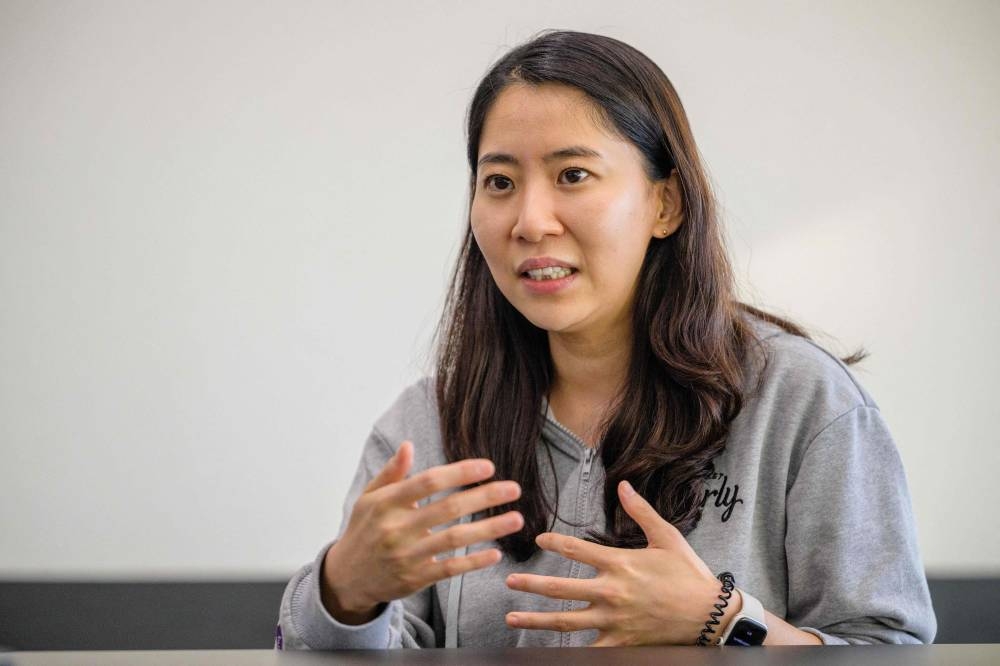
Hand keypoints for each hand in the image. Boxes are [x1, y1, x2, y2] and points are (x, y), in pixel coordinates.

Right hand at [321, 440, 523, 623]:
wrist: (346, 578)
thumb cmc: (364, 530)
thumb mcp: (369, 498)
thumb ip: (391, 473)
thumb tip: (409, 445)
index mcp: (386, 503)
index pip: (428, 482)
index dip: (459, 472)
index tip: (488, 466)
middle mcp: (396, 528)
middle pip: (448, 508)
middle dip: (484, 497)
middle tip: (514, 488)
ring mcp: (406, 555)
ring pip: (454, 539)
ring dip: (488, 529)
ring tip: (517, 519)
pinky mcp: (415, 579)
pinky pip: (449, 569)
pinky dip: (473, 562)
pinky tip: (496, 553)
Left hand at [504, 480, 725, 645]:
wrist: (710, 615)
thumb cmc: (688, 574)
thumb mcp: (667, 536)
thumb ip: (641, 511)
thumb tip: (623, 485)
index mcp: (619, 563)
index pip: (576, 548)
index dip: (554, 540)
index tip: (539, 538)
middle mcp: (611, 592)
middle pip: (560, 588)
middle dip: (530, 584)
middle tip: (509, 581)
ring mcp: (613, 620)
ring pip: (565, 621)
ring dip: (535, 619)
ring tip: (511, 617)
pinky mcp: (620, 642)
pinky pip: (589, 648)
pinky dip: (567, 649)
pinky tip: (548, 650)